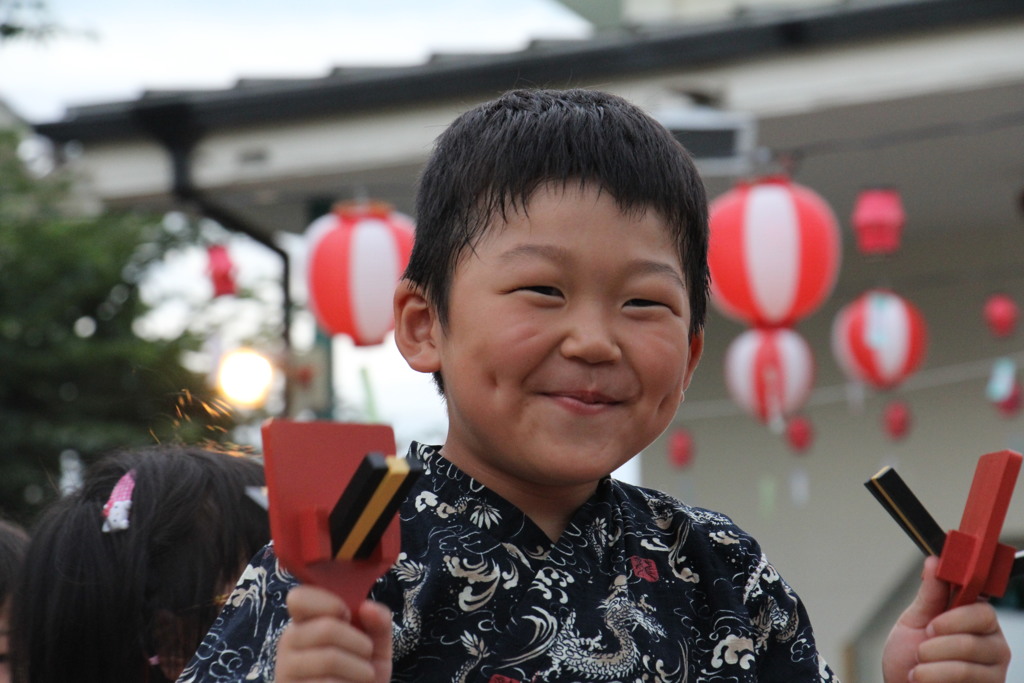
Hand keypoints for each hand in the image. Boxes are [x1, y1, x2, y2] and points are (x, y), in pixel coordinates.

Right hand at [275, 585, 392, 682]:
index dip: (330, 603)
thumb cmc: (360, 675)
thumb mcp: (376, 646)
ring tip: (364, 676)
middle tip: (366, 654)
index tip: (349, 616)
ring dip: (360, 669)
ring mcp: (286, 671)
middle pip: (326, 628)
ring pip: (329, 659)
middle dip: (360, 643)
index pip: (299, 597)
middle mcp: (290, 643)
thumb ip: (378, 622)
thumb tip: (367, 607)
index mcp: (305, 622)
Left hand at [882, 556, 1010, 681]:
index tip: (933, 621)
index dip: (957, 615)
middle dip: (938, 642)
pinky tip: (923, 679)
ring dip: (931, 663)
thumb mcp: (914, 622)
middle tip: (921, 647)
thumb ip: (929, 595)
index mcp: (975, 620)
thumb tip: (934, 561)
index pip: (982, 608)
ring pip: (968, 659)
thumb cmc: (909, 659)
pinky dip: (934, 677)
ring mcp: (993, 670)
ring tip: (918, 668)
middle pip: (975, 635)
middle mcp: (991, 644)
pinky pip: (967, 679)